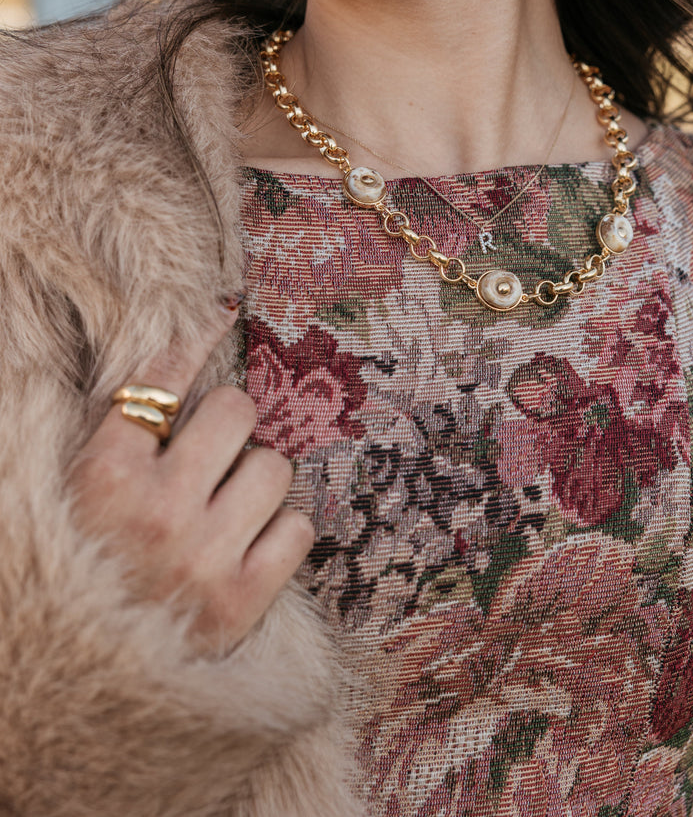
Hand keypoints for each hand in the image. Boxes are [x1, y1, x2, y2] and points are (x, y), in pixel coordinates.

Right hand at [66, 300, 314, 656]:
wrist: (80, 685)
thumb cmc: (84, 567)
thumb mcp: (82, 490)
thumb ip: (123, 426)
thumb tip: (188, 335)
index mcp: (102, 479)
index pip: (162, 382)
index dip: (193, 346)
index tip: (214, 321)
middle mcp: (155, 513)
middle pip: (236, 412)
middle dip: (227, 427)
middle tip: (212, 454)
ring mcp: (202, 559)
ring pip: (274, 468)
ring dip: (256, 482)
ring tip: (226, 508)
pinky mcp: (241, 603)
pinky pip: (299, 530)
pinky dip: (279, 533)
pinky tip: (248, 546)